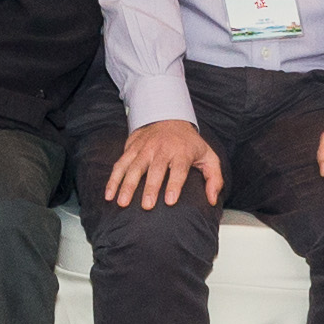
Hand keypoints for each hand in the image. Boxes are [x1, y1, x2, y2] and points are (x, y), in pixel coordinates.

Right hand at [103, 118, 224, 209]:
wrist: (169, 118)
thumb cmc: (190, 144)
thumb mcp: (208, 156)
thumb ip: (214, 178)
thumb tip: (213, 199)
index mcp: (182, 152)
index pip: (179, 169)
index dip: (174, 185)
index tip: (169, 201)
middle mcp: (162, 149)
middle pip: (155, 169)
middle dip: (150, 188)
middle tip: (146, 206)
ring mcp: (145, 148)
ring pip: (134, 167)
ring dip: (127, 185)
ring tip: (122, 202)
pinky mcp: (131, 148)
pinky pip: (120, 164)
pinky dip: (113, 179)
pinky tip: (109, 194)